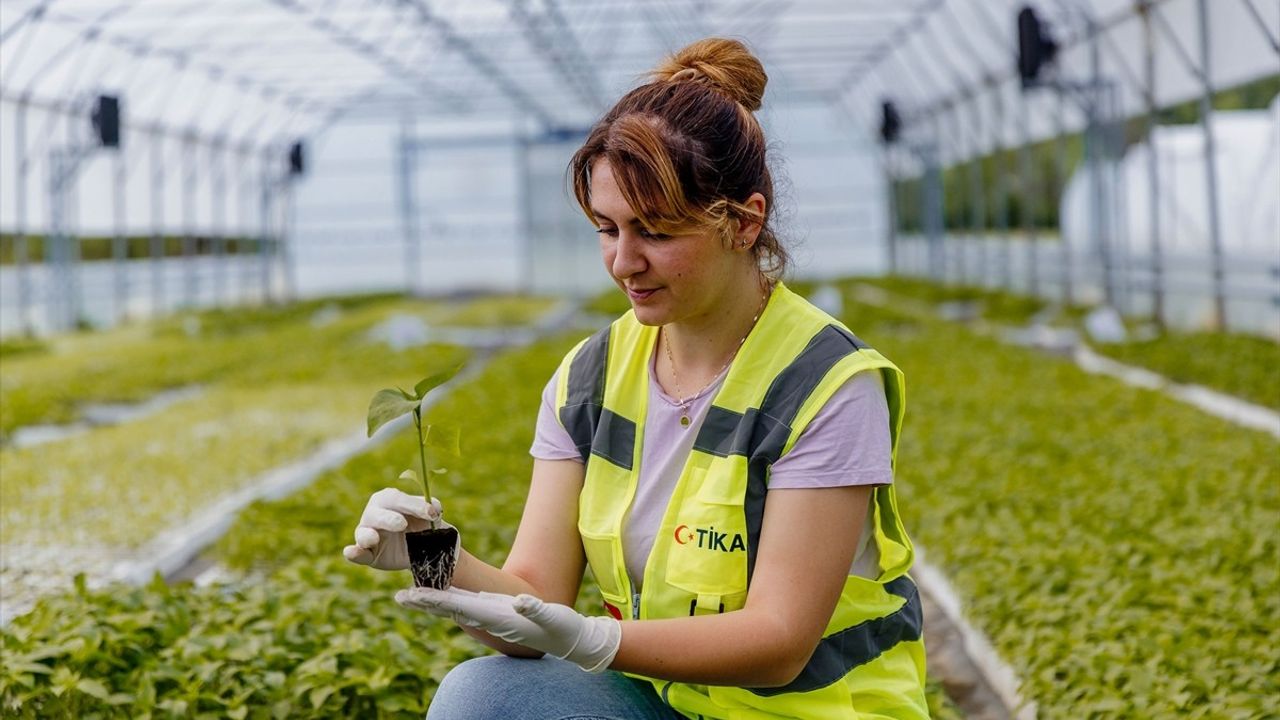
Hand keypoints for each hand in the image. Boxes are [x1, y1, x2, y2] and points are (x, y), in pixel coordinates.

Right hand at [342, 488, 456, 570]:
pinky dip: (353, 553)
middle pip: (377, 513)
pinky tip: (350, 552)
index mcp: (389, 499)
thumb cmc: (423, 525)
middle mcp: (374, 513)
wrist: (422, 549)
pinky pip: (357, 553)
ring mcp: (367, 533)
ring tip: (374, 538)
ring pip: (364, 532)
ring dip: (368, 535)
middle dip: (389, 518)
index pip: (398, 499)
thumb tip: (435, 507)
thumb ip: (433, 511)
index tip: (432, 514)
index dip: (414, 505)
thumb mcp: (432, 518)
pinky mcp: (365, 553)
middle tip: (402, 524)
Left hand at [396, 587, 621, 672]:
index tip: (415, 596)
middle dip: (425, 603)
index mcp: (497, 618)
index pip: (461, 607)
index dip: (437, 600)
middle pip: (450, 608)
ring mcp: (492, 615)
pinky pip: (468, 602)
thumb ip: (536, 609)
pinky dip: (451, 594)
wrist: (570, 641)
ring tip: (410, 594)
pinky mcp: (497, 611)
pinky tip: (440, 589)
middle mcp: (489, 618)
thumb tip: (520, 602)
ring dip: (432, 600)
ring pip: (456, 606)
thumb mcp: (553, 617)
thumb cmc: (563, 629)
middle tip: (399, 597)